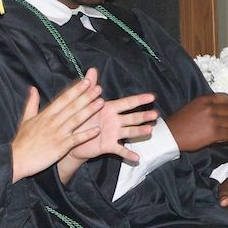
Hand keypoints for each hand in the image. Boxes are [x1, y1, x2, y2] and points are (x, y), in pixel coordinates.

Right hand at [11, 77, 103, 182]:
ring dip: (89, 110)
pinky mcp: (60, 147)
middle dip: (86, 96)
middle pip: (72, 106)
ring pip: (76, 119)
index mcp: (46, 114)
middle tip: (99, 88)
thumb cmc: (22, 141)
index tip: (86, 81)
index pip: (63, 98)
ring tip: (101, 102)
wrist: (17, 159)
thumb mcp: (26, 118)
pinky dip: (86, 134)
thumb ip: (32, 102)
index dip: (75, 89)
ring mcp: (57, 134)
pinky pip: (76, 139)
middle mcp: (53, 121)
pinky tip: (97, 130)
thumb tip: (33, 88)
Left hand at [58, 68, 158, 183]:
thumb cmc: (80, 116)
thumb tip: (92, 69)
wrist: (71, 137)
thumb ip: (90, 86)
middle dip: (143, 116)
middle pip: (132, 118)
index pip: (127, 103)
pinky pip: (120, 150)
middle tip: (155, 114)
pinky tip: (137, 158)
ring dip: (139, 132)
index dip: (139, 99)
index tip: (152, 96)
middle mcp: (115, 121)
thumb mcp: (85, 101)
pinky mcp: (108, 146)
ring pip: (129, 132)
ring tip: (149, 130)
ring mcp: (113, 134)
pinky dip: (128, 154)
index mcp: (110, 108)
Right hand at [166, 93, 227, 150]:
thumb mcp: (191, 106)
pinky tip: (216, 137)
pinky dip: (224, 137)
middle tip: (221, 122)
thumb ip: (206, 105)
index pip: (225, 98)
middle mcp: (209, 108)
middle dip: (227, 117)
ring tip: (217, 130)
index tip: (224, 110)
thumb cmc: (179, 122)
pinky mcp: (214, 133)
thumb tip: (220, 108)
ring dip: (226, 128)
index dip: (226, 105)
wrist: (171, 134)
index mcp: (203, 100)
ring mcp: (213, 120)